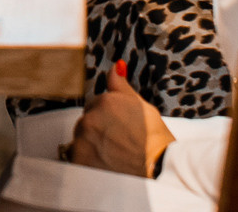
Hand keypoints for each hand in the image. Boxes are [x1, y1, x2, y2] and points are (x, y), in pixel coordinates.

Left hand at [65, 60, 173, 178]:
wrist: (159, 170)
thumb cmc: (155, 142)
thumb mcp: (141, 107)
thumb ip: (121, 86)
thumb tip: (115, 67)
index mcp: (104, 101)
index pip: (95, 106)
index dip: (109, 120)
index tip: (120, 130)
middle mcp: (90, 118)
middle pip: (87, 123)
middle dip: (98, 132)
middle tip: (119, 144)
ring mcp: (83, 140)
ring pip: (81, 141)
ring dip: (92, 147)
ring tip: (114, 156)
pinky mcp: (80, 161)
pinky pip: (77, 159)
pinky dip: (88, 162)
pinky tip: (106, 165)